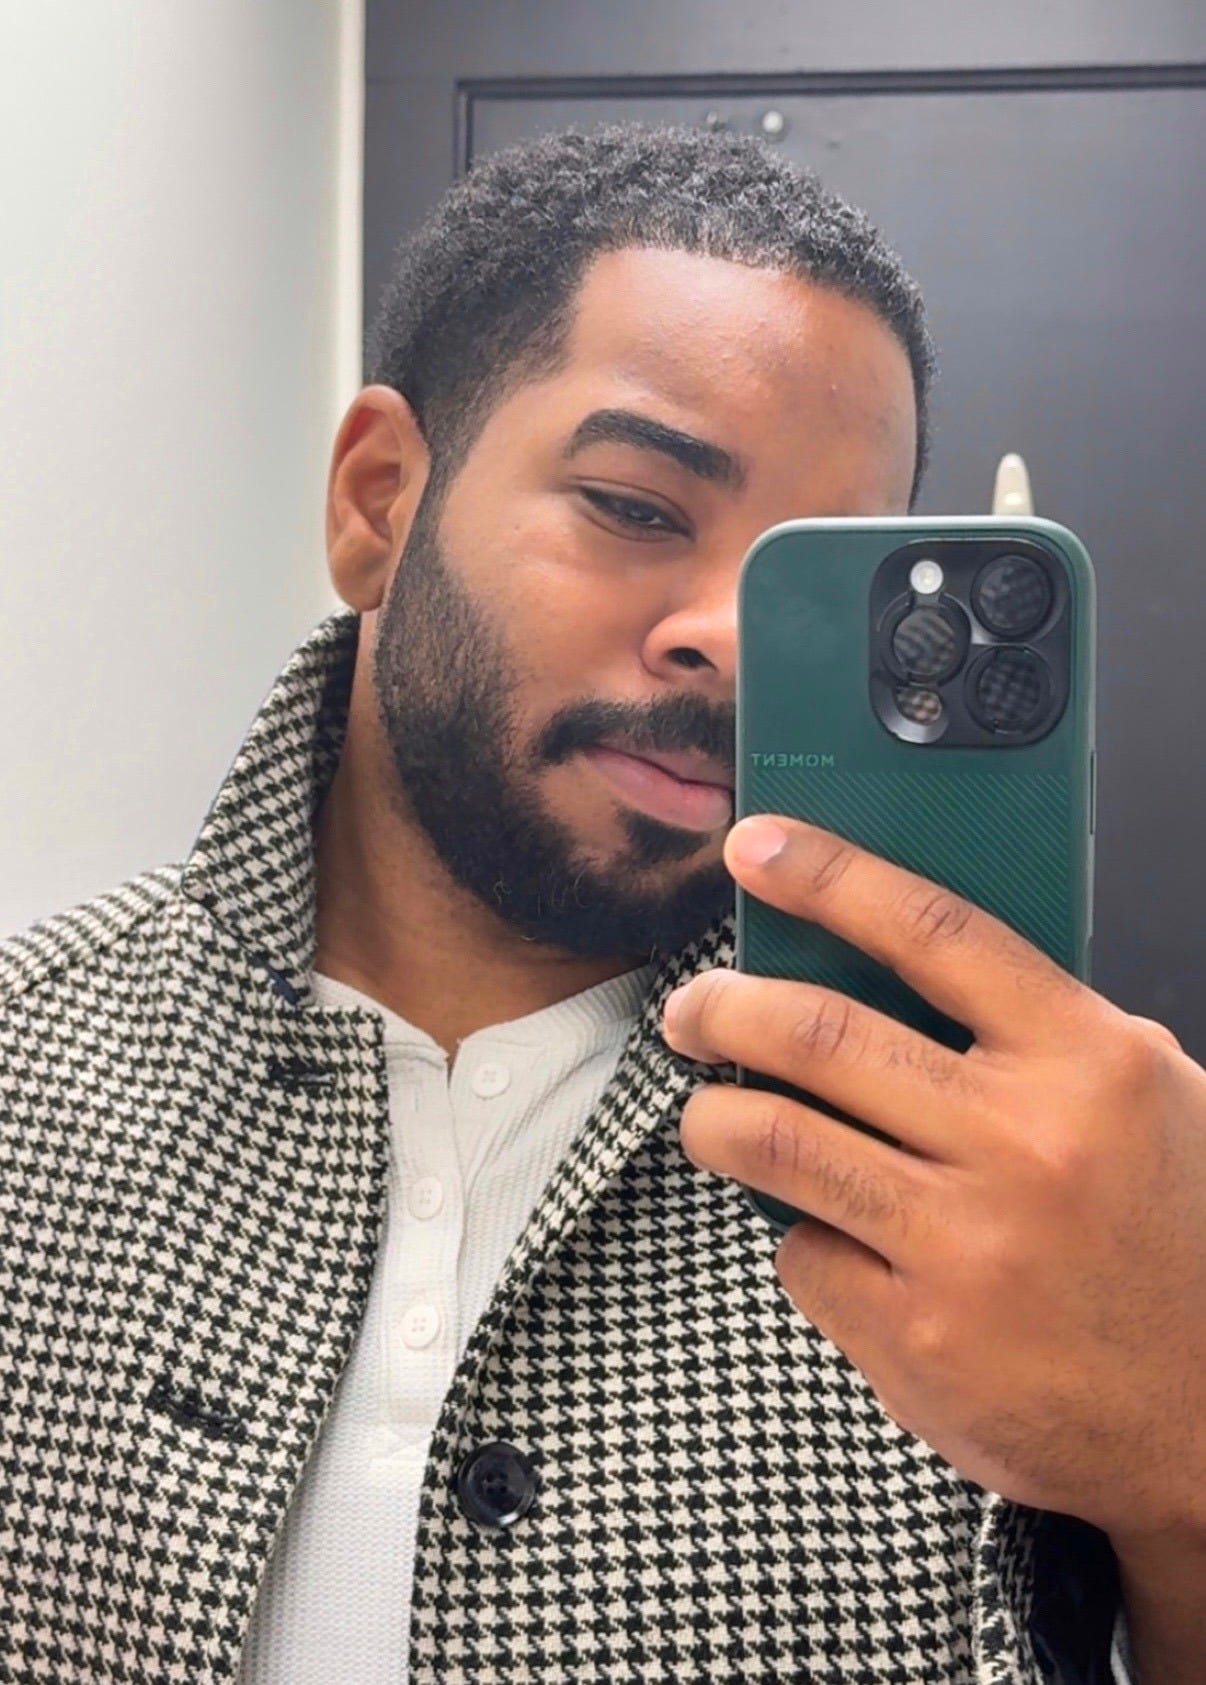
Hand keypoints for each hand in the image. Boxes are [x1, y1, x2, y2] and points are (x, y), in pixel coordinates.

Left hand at [663, 814, 1205, 1555]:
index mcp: (1089, 1064)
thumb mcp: (1142, 1101)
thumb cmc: (1174, 1244)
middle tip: (692, 1008)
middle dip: (723, 1006)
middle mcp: (1025, 1145)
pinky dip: (797, 1234)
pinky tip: (824, 1236)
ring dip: (712, 1117)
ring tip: (707, 1113)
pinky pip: (803, 1255)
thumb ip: (1035, 1032)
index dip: (829, 877)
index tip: (755, 847)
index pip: (933, 933)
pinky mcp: (917, 1340)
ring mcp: (965, 1246)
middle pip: (820, 1033)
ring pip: (776, 1139)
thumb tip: (890, 965)